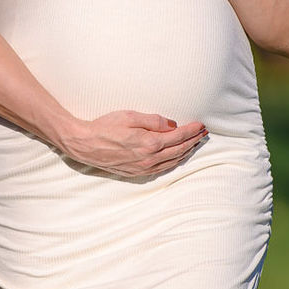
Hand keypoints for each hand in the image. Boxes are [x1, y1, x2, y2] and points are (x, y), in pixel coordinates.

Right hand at [60, 110, 207, 178]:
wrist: (85, 144)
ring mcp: (144, 168)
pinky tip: (177, 156)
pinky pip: (162, 168)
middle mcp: (150, 159)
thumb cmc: (105, 127)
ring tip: (195, 144)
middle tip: (203, 134)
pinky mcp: (137, 172)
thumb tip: (173, 126)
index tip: (201, 125)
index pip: (179, 137)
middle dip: (193, 141)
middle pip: (179, 150)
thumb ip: (154, 121)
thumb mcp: (130, 116)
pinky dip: (174, 161)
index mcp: (150, 143)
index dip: (192, 130)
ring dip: (186, 152)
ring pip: (173, 161)